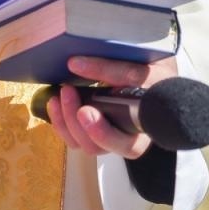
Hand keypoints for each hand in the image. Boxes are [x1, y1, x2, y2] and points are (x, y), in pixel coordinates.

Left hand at [44, 55, 178, 159]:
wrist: (153, 79)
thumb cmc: (153, 74)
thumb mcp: (142, 68)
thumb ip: (114, 70)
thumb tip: (75, 64)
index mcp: (148, 126)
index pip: (128, 139)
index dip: (104, 132)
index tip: (86, 111)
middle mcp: (130, 139)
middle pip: (101, 145)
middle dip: (79, 122)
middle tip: (69, 92)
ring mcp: (110, 138)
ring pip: (86, 145)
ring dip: (67, 122)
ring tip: (60, 95)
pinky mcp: (94, 134)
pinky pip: (74, 139)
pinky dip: (61, 123)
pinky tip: (55, 103)